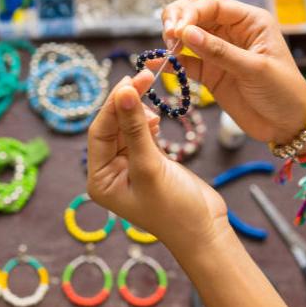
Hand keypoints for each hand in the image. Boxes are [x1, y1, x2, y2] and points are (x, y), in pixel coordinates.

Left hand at [87, 71, 228, 253]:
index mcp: (100, 179)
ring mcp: (129, 167)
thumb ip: (135, 129)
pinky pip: (141, 135)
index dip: (113, 105)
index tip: (129, 80)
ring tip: (150, 97)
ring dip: (138, 111)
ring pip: (127, 128)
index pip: (99, 132)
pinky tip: (156, 119)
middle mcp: (109, 172)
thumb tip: (122, 91)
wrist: (206, 230)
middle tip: (144, 76)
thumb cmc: (175, 208)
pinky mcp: (148, 162)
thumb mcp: (150, 167)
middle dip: (126, 103)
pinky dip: (147, 123)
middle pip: (112, 127)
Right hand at [159, 0, 305, 148]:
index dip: (190, 13)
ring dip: (172, 39)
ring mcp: (218, 52)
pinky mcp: (210, 73)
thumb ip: (219, 52)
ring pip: (188, 36)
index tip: (176, 30)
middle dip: (178, 20)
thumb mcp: (254, 69)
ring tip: (166, 50)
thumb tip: (186, 33)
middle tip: (168, 37)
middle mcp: (231, 32)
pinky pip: (187, 62)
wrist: (287, 124)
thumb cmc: (282, 92)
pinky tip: (157, 63)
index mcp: (249, 22)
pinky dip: (172, 62)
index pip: (212, 5)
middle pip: (196, 14)